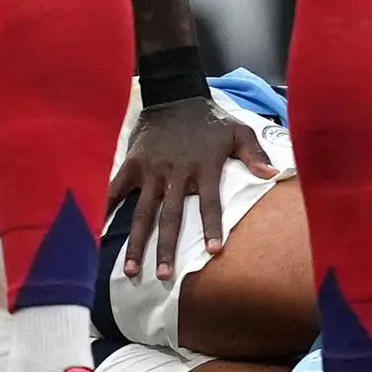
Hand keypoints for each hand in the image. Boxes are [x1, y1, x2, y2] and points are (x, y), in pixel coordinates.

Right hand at [107, 96, 277, 280]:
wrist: (174, 95)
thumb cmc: (210, 119)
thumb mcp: (238, 130)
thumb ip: (254, 153)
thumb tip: (273, 174)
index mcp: (203, 168)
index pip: (209, 202)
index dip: (211, 226)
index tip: (213, 251)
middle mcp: (176, 173)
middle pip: (170, 217)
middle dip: (166, 248)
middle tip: (164, 276)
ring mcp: (151, 170)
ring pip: (142, 212)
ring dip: (136, 242)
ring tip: (130, 270)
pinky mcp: (133, 164)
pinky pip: (116, 189)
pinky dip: (107, 210)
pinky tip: (99, 234)